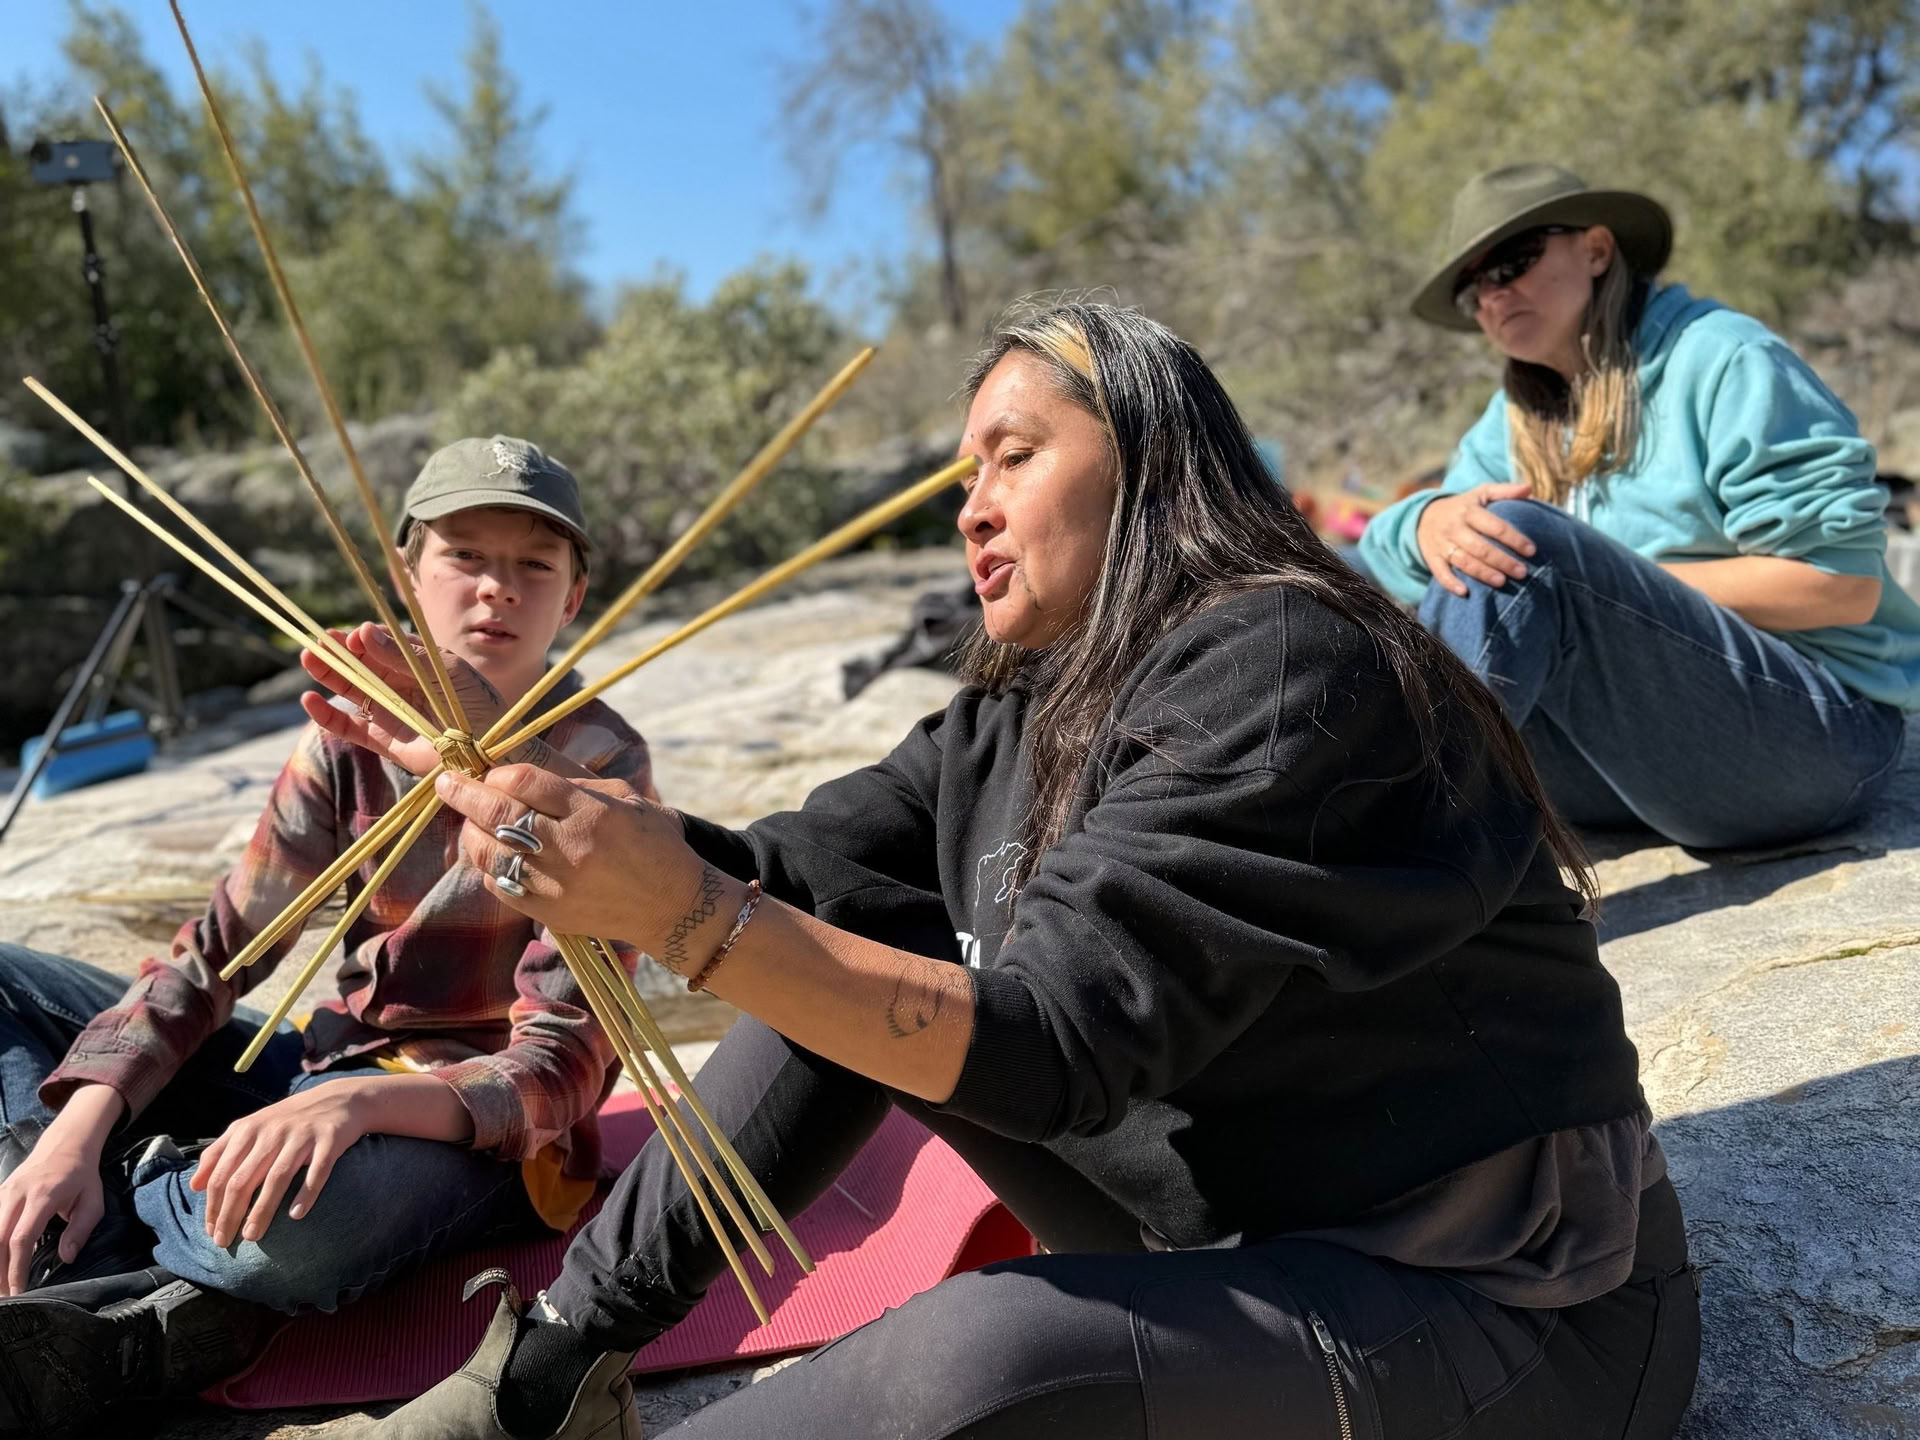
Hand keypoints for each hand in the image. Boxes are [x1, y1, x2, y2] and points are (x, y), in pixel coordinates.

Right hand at [0, 1138, 104, 1294]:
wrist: (66, 1143)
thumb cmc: (82, 1175)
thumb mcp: (93, 1200)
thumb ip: (81, 1230)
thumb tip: (67, 1258)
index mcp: (42, 1196)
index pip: (21, 1238)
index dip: (16, 1268)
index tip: (19, 1290)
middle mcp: (16, 1194)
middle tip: (4, 1296)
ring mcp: (3, 1191)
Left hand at [190, 1084, 370, 1246]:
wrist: (338, 1098)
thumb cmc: (288, 1120)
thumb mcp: (250, 1128)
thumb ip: (220, 1152)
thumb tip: (195, 1186)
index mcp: (248, 1129)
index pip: (221, 1174)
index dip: (213, 1205)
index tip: (211, 1231)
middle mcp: (273, 1131)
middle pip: (243, 1179)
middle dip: (230, 1214)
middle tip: (225, 1242)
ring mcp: (302, 1135)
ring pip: (277, 1177)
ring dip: (262, 1210)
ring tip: (252, 1236)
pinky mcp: (330, 1139)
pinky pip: (317, 1170)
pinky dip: (306, 1193)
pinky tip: (297, 1215)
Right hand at [300, 624, 507, 776]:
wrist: (490, 753)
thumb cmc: (478, 706)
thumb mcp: (445, 673)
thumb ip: (404, 657)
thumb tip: (364, 632)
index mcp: (419, 664)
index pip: (384, 645)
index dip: (366, 639)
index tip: (354, 635)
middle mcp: (401, 685)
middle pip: (362, 665)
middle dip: (340, 653)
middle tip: (318, 641)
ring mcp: (390, 712)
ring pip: (351, 690)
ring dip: (329, 675)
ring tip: (309, 658)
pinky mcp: (384, 740)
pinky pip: (349, 727)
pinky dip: (327, 716)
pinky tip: (310, 701)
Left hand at [433, 764, 700, 944]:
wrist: (673, 906)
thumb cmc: (653, 842)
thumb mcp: (624, 798)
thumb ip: (573, 783)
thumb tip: (520, 771)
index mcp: (592, 813)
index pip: (526, 782)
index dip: (499, 773)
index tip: (489, 770)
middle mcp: (569, 848)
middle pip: (499, 814)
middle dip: (464, 794)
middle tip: (446, 782)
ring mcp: (555, 884)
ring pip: (489, 852)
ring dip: (472, 831)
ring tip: (472, 820)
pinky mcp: (547, 912)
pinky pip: (499, 884)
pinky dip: (489, 865)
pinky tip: (494, 854)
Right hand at [1414, 481, 1536, 595]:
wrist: (1424, 516)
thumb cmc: (1462, 506)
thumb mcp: (1481, 493)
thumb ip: (1505, 490)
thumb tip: (1530, 488)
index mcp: (1469, 510)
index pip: (1495, 526)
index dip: (1514, 539)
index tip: (1531, 550)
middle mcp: (1454, 527)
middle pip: (1480, 547)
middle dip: (1502, 560)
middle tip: (1522, 572)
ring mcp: (1442, 544)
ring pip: (1463, 561)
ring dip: (1483, 573)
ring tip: (1502, 582)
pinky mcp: (1432, 558)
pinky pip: (1440, 573)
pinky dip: (1450, 583)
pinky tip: (1465, 592)